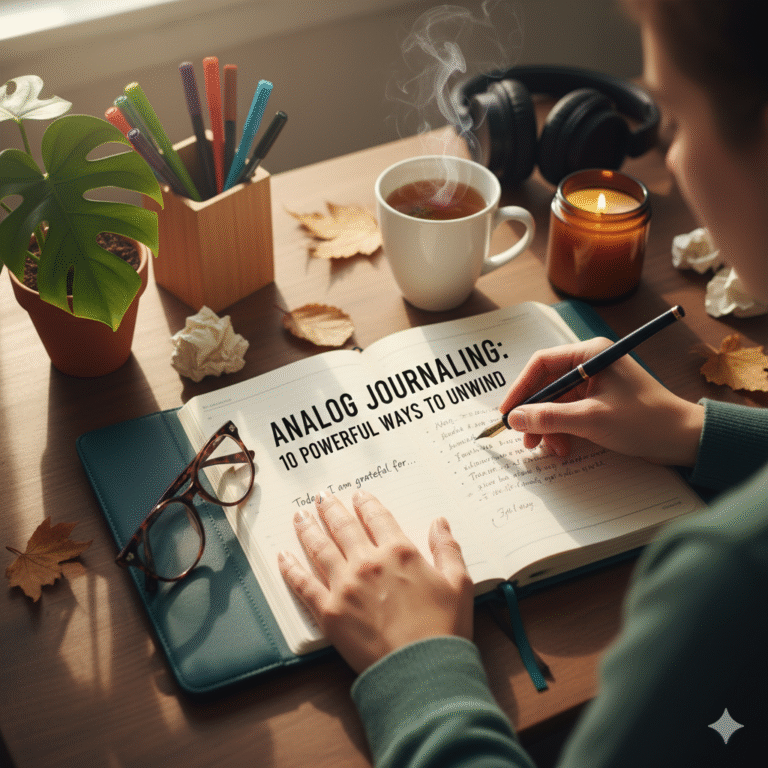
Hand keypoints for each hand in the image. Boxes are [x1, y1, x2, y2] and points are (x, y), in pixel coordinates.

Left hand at [278, 490, 473, 673]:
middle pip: (344, 527)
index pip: (377, 518)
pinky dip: (291, 568)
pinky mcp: (329, 612)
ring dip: (308, 528)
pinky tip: (284, 556)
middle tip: (321, 497)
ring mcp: (345, 586)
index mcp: (400, 552)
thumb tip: (439, 522)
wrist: (422, 671)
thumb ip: (447, 549)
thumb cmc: (444, 630)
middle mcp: (368, 563)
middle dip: (331, 509)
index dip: (366, 503)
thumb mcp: (458, 584)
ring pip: (320, 548)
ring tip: (300, 516)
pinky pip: (303, 584)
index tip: (358, 495)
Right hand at [500, 337, 703, 466]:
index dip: (521, 389)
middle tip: (525, 438)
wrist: (683, 439)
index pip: (542, 364)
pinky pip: (570, 413)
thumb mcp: (590, 420)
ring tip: (548, 449)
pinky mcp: (600, 402)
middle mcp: (591, 364)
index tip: (509, 413)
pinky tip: (564, 448)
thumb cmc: (644, 420)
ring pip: (557, 403)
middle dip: (535, 414)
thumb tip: (514, 418)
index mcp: (590, 354)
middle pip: (547, 385)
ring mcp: (596, 384)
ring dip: (549, 426)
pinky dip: (563, 430)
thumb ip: (549, 418)